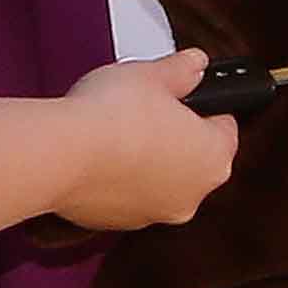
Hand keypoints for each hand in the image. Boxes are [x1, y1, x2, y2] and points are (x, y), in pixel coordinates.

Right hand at [56, 51, 240, 229]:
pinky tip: (100, 154)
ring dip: (146, 160)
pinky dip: (119, 179)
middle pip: (193, 158)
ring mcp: (154, 214)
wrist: (61, 154)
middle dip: (174, 135)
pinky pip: (127, 196)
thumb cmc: (112, 115)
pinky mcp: (118, 223)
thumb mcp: (153, 73)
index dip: (205, 106)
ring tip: (118, 129)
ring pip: (159, 181)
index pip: (225, 127)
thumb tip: (195, 64)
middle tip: (149, 108)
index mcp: (214, 158)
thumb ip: (182, 70)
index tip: (186, 95)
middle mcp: (191, 195)